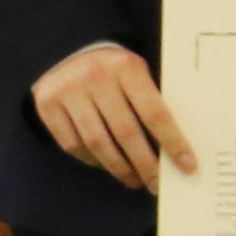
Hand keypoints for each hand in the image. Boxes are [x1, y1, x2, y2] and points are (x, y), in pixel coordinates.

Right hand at [32, 39, 192, 190]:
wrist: (66, 50)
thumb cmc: (113, 69)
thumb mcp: (136, 72)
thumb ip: (152, 100)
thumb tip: (176, 147)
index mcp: (127, 67)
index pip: (155, 112)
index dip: (172, 143)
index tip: (187, 166)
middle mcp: (96, 78)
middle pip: (126, 133)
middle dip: (145, 165)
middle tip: (157, 184)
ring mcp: (68, 92)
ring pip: (97, 144)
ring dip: (119, 168)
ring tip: (135, 180)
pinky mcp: (47, 105)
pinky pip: (72, 145)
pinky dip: (93, 160)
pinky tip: (107, 165)